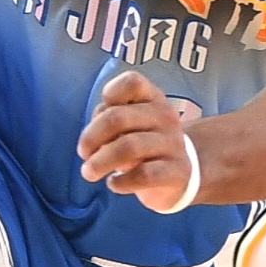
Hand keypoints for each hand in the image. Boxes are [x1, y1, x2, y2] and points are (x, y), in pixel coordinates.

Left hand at [76, 71, 195, 210]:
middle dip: (91, 137)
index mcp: (153, 98)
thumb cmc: (145, 143)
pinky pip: (143, 175)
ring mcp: (173, 144)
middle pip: (118, 117)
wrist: (181, 173)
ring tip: (89, 173)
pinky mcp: (176, 172)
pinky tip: (113, 183)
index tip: (99, 115)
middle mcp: (165, 116)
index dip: (109, 95)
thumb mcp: (131, 124)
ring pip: (128, 147)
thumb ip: (110, 121)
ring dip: (100, 162)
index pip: (132, 83)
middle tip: (83, 153)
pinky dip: (120, 182)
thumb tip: (92, 139)